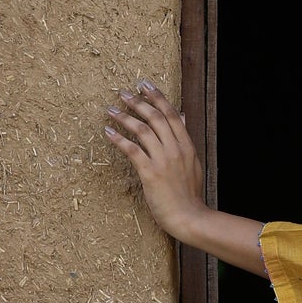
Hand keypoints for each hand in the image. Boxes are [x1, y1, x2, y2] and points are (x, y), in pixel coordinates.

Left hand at [105, 81, 204, 239]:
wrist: (189, 217)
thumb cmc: (189, 194)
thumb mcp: (192, 162)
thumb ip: (184, 138)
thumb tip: (182, 115)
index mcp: (186, 146)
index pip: (171, 114)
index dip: (157, 96)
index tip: (144, 85)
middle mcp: (176, 149)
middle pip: (156, 117)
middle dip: (138, 102)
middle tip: (123, 93)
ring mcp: (164, 161)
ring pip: (143, 130)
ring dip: (125, 117)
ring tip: (112, 110)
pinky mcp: (151, 173)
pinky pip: (132, 150)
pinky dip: (119, 139)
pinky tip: (108, 131)